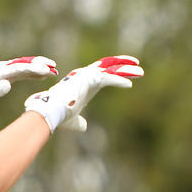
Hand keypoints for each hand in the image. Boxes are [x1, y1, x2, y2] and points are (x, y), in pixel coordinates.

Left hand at [0, 56, 58, 118]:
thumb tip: (7, 85)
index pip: (17, 68)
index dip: (32, 68)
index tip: (45, 70)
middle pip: (22, 63)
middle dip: (39, 64)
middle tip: (54, 67)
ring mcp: (1, 70)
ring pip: (22, 66)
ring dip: (38, 67)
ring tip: (53, 70)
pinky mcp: (2, 75)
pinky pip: (19, 71)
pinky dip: (31, 72)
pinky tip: (41, 74)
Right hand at [24, 55, 142, 132]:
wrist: (50, 113)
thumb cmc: (59, 116)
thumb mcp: (73, 120)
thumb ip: (80, 122)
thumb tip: (84, 126)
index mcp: (83, 83)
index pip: (101, 72)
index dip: (115, 71)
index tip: (129, 73)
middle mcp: (84, 75)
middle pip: (107, 66)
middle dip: (123, 65)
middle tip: (138, 66)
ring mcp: (86, 75)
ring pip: (110, 69)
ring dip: (126, 70)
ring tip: (141, 72)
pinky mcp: (88, 79)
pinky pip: (107, 78)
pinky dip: (118, 81)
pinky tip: (129, 85)